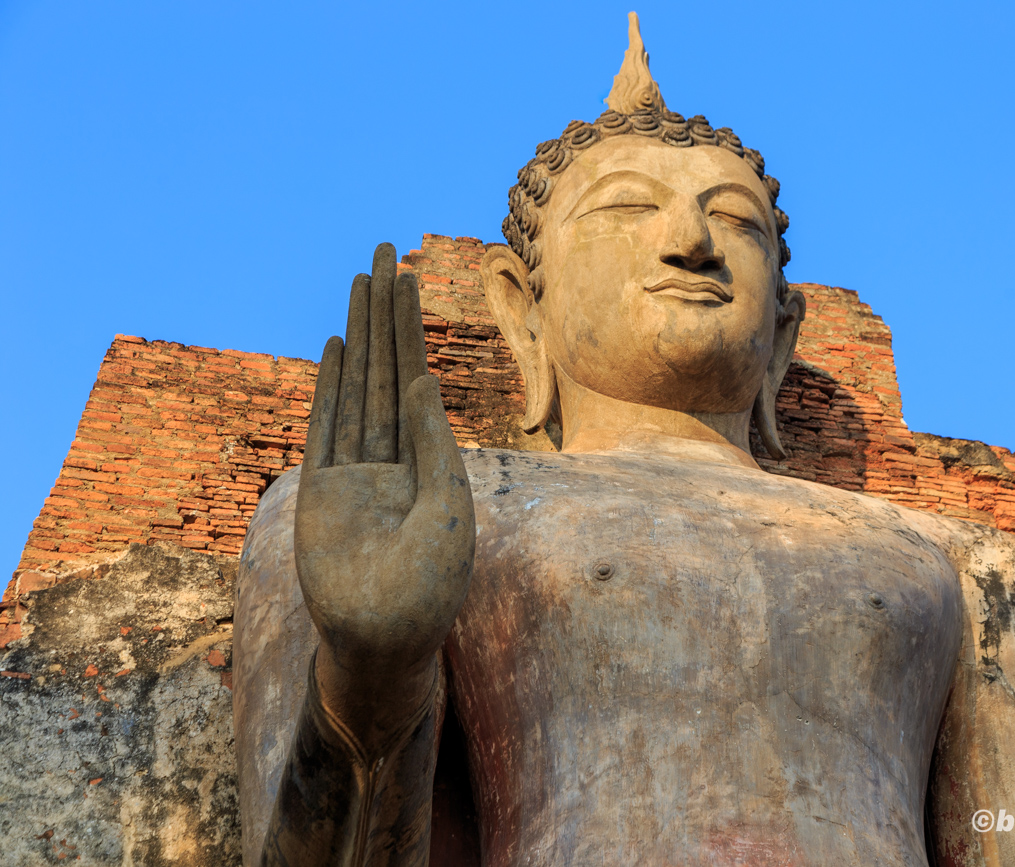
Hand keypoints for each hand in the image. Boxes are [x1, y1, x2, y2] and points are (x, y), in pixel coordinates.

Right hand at [294, 243, 474, 729]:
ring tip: (363, 281)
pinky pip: (328, 422)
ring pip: (357, 383)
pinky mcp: (325, 487)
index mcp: (431, 460)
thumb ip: (434, 443)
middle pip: (386, 366)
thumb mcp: (446, 507)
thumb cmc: (429, 586)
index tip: (411, 281)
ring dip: (360, 333)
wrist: (385, 639)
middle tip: (385, 252)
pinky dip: (330, 383)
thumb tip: (422, 379)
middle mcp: (394, 454)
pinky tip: (337, 343)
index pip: (417, 378)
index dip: (413, 331)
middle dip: (387, 313)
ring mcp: (357, 468)